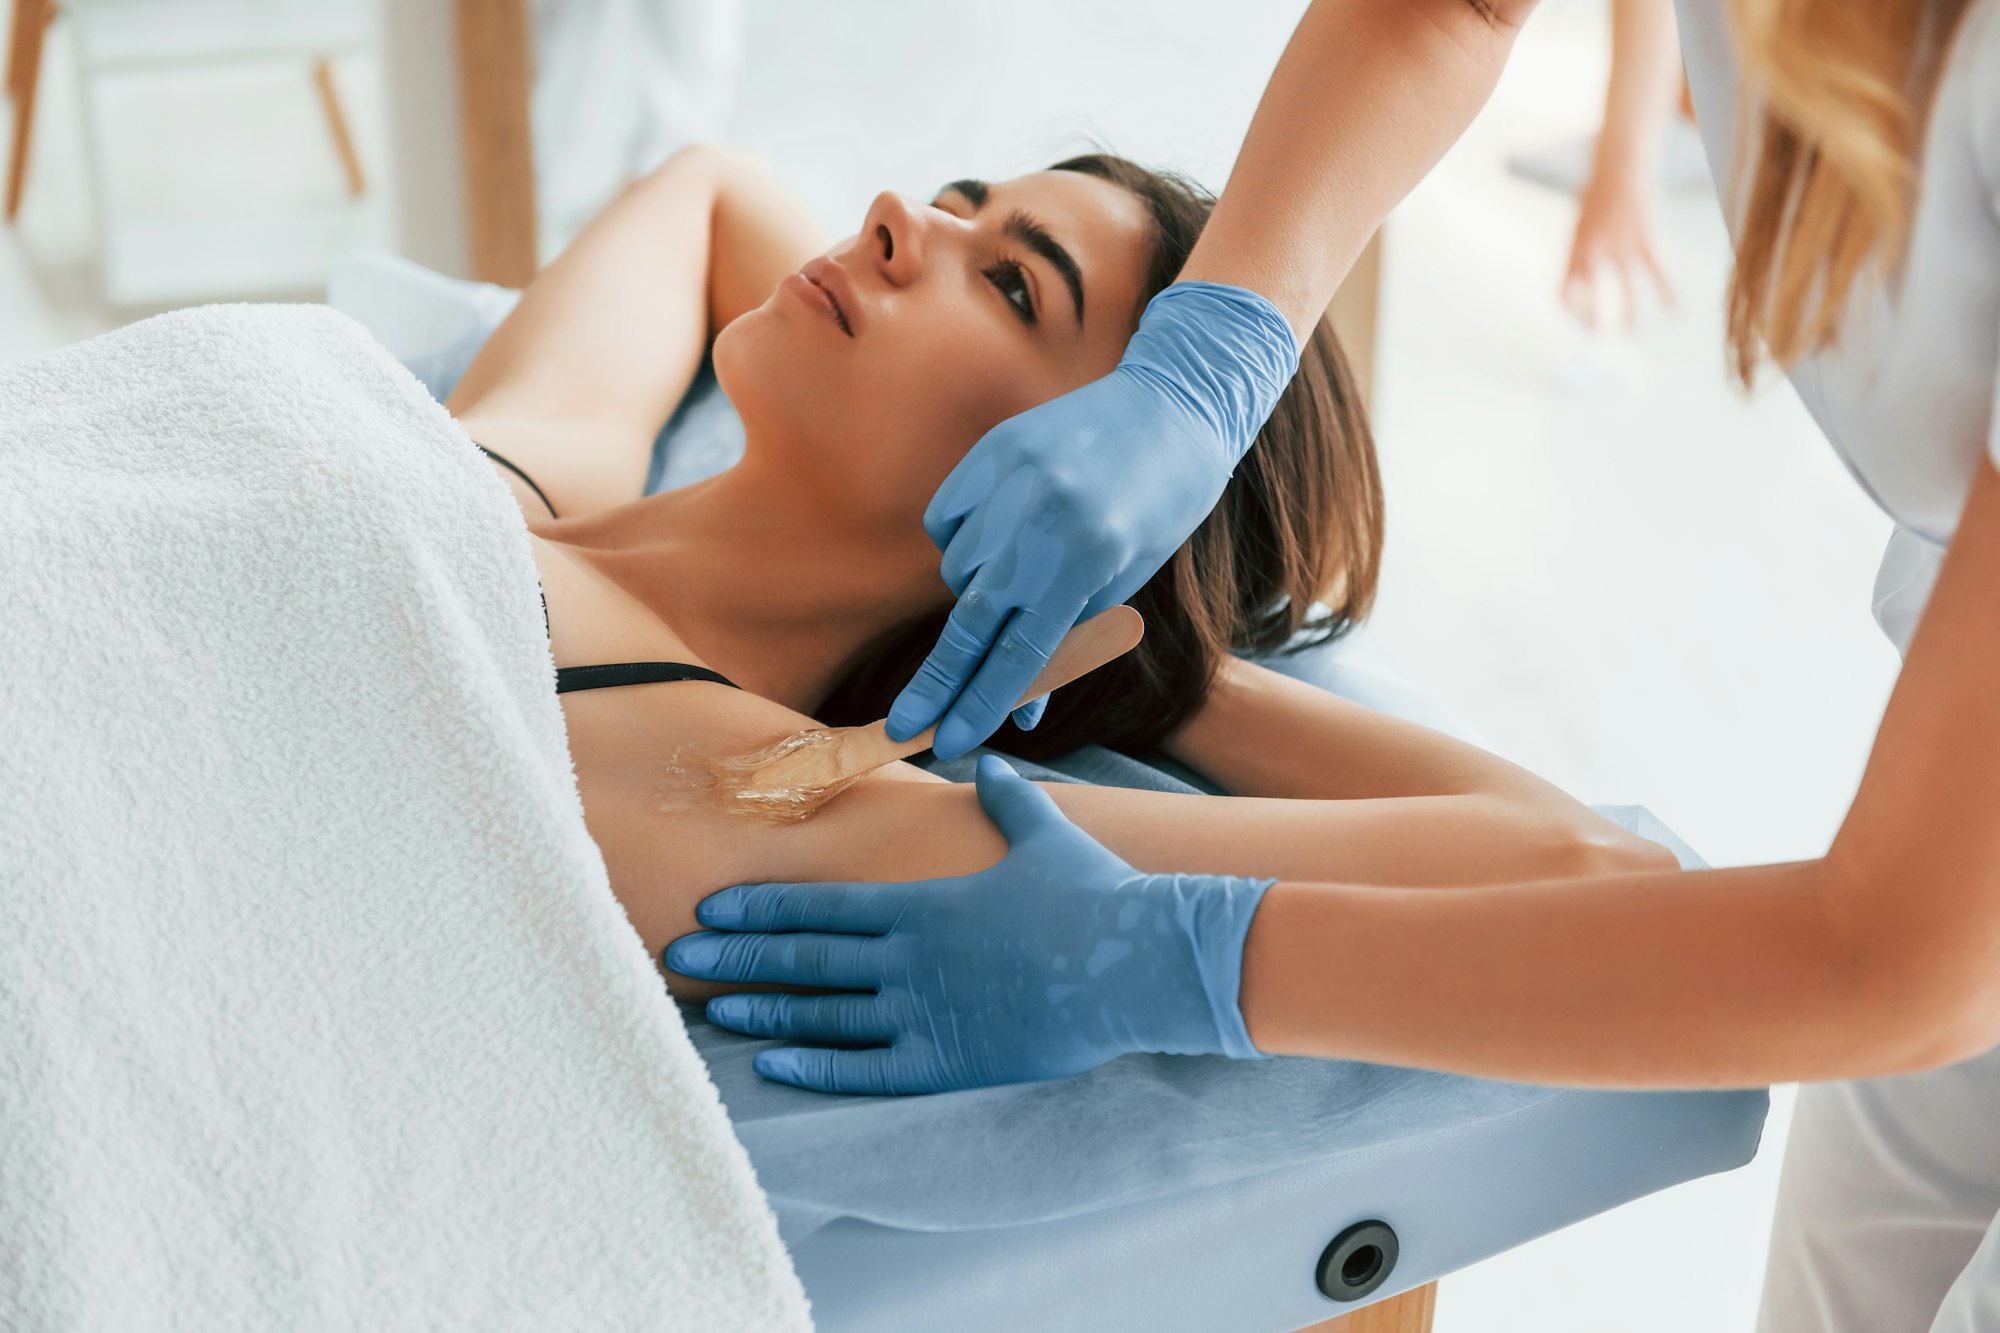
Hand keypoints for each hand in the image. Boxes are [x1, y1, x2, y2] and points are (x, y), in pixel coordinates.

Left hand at [664, 755, 1274, 1094]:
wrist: (1137, 963)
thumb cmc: (1091, 896)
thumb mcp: (1043, 834)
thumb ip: (1005, 798)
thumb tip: (987, 761)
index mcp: (921, 902)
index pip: (819, 905)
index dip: (760, 907)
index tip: (714, 908)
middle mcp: (909, 957)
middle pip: (805, 956)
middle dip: (739, 955)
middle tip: (682, 955)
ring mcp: (925, 1011)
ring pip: (824, 1013)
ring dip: (764, 1009)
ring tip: (714, 1007)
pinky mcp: (949, 1060)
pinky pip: (865, 1068)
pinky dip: (813, 1066)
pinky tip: (770, 1063)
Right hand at [887, 281, 1299, 758]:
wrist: (1171, 409)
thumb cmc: (1159, 508)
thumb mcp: (1124, 583)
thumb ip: (1066, 641)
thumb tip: (1018, 714)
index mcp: (1087, 560)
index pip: (1021, 651)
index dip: (982, 703)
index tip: (951, 742)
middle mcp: (1042, 520)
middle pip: (970, 621)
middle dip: (937, 682)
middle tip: (902, 727)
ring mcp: (1009, 480)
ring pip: (957, 569)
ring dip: (974, 590)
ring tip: (1023, 566)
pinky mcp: (990, 452)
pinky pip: (946, 520)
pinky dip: (961, 539)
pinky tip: (1000, 529)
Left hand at [1561, 168, 1673, 329]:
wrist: (1619, 162)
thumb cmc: (1598, 193)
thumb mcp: (1580, 223)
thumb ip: (1580, 252)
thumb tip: (1579, 278)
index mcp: (1573, 249)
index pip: (1564, 291)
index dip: (1570, 310)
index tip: (1580, 322)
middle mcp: (1592, 250)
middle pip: (1589, 296)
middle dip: (1595, 321)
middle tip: (1602, 339)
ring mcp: (1619, 244)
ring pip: (1626, 289)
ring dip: (1630, 315)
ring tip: (1634, 335)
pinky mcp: (1645, 236)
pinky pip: (1658, 271)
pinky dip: (1668, 292)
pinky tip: (1676, 310)